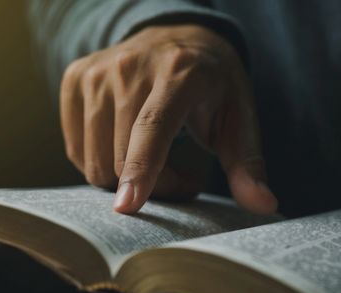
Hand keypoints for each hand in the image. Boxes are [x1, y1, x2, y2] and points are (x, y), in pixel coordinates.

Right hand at [60, 24, 276, 213]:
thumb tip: (265, 206)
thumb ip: (248, 163)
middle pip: (120, 157)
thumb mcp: (239, 117)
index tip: (128, 206)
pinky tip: (126, 146)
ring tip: (156, 158)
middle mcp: (130, 67)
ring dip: (125, 178)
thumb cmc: (211, 85)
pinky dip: (100, 161)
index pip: (153, 127)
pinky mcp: (75, 79)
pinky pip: (76, 149)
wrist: (176, 38)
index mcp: (179, 73)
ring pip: (94, 160)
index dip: (142, 168)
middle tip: (181, 175)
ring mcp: (97, 72)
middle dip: (152, 185)